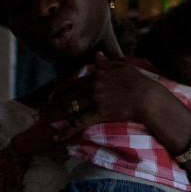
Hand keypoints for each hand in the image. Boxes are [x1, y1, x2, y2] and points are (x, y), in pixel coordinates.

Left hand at [41, 54, 165, 135]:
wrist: (148, 97)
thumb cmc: (139, 81)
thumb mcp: (124, 67)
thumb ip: (108, 62)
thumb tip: (97, 55)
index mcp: (98, 75)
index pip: (75, 82)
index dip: (62, 89)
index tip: (53, 94)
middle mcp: (93, 86)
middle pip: (69, 94)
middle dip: (54, 102)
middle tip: (43, 109)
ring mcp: (95, 100)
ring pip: (71, 106)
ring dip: (56, 114)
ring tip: (44, 120)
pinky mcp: (99, 113)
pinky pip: (80, 122)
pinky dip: (67, 130)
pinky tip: (56, 136)